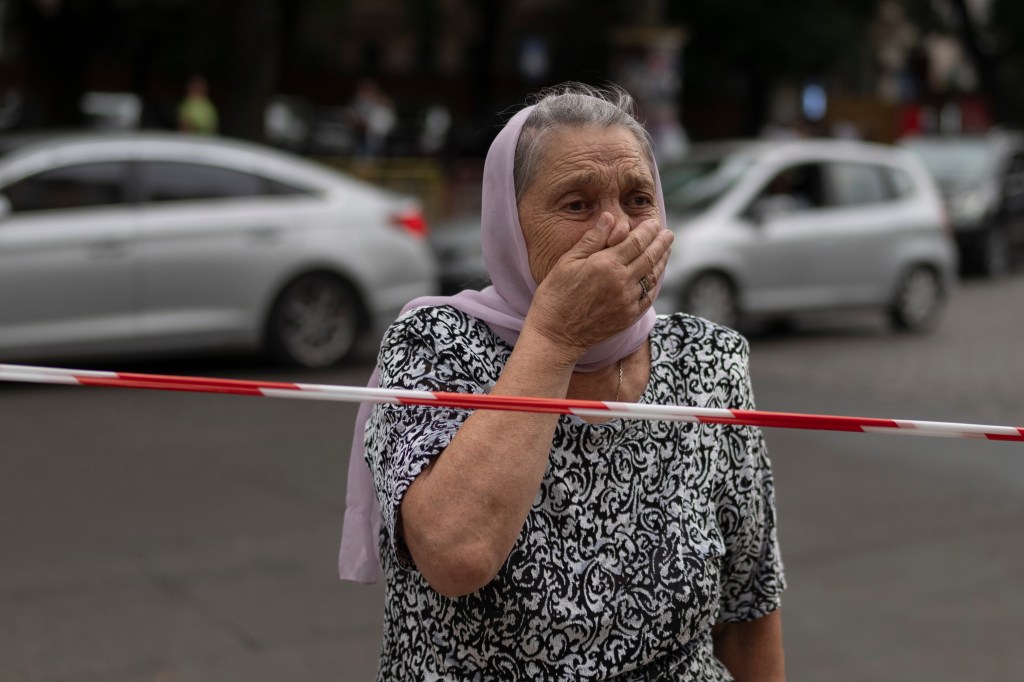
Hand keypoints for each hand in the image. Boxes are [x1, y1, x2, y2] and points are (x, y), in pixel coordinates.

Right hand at [525, 211, 672, 361]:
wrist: (555, 334)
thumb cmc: (555, 294)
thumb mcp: (567, 261)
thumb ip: (592, 239)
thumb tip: (609, 217)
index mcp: (606, 264)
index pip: (635, 242)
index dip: (647, 231)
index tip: (653, 223)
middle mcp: (621, 282)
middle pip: (649, 257)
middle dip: (661, 243)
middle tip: (669, 234)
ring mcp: (627, 301)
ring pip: (652, 276)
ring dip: (662, 261)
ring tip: (666, 250)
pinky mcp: (628, 316)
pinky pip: (648, 296)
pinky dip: (654, 283)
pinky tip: (655, 276)